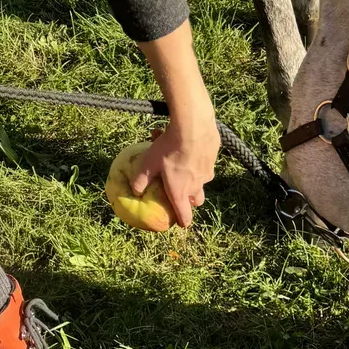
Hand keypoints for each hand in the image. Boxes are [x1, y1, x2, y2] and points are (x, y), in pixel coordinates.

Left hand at [130, 104, 218, 228]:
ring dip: (194, 174)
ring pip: (202, 178)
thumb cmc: (168, 148)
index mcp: (181, 192)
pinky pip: (205, 160)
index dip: (183, 221)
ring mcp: (207, 171)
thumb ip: (140, 180)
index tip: (181, 223)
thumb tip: (135, 191)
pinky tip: (190, 143)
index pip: (185, 215)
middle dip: (191, 199)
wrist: (193, 125)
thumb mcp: (148, 164)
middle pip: (198, 200)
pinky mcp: (213, 157)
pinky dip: (198, 156)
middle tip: (183, 191)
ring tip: (182, 159)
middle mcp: (197, 185)